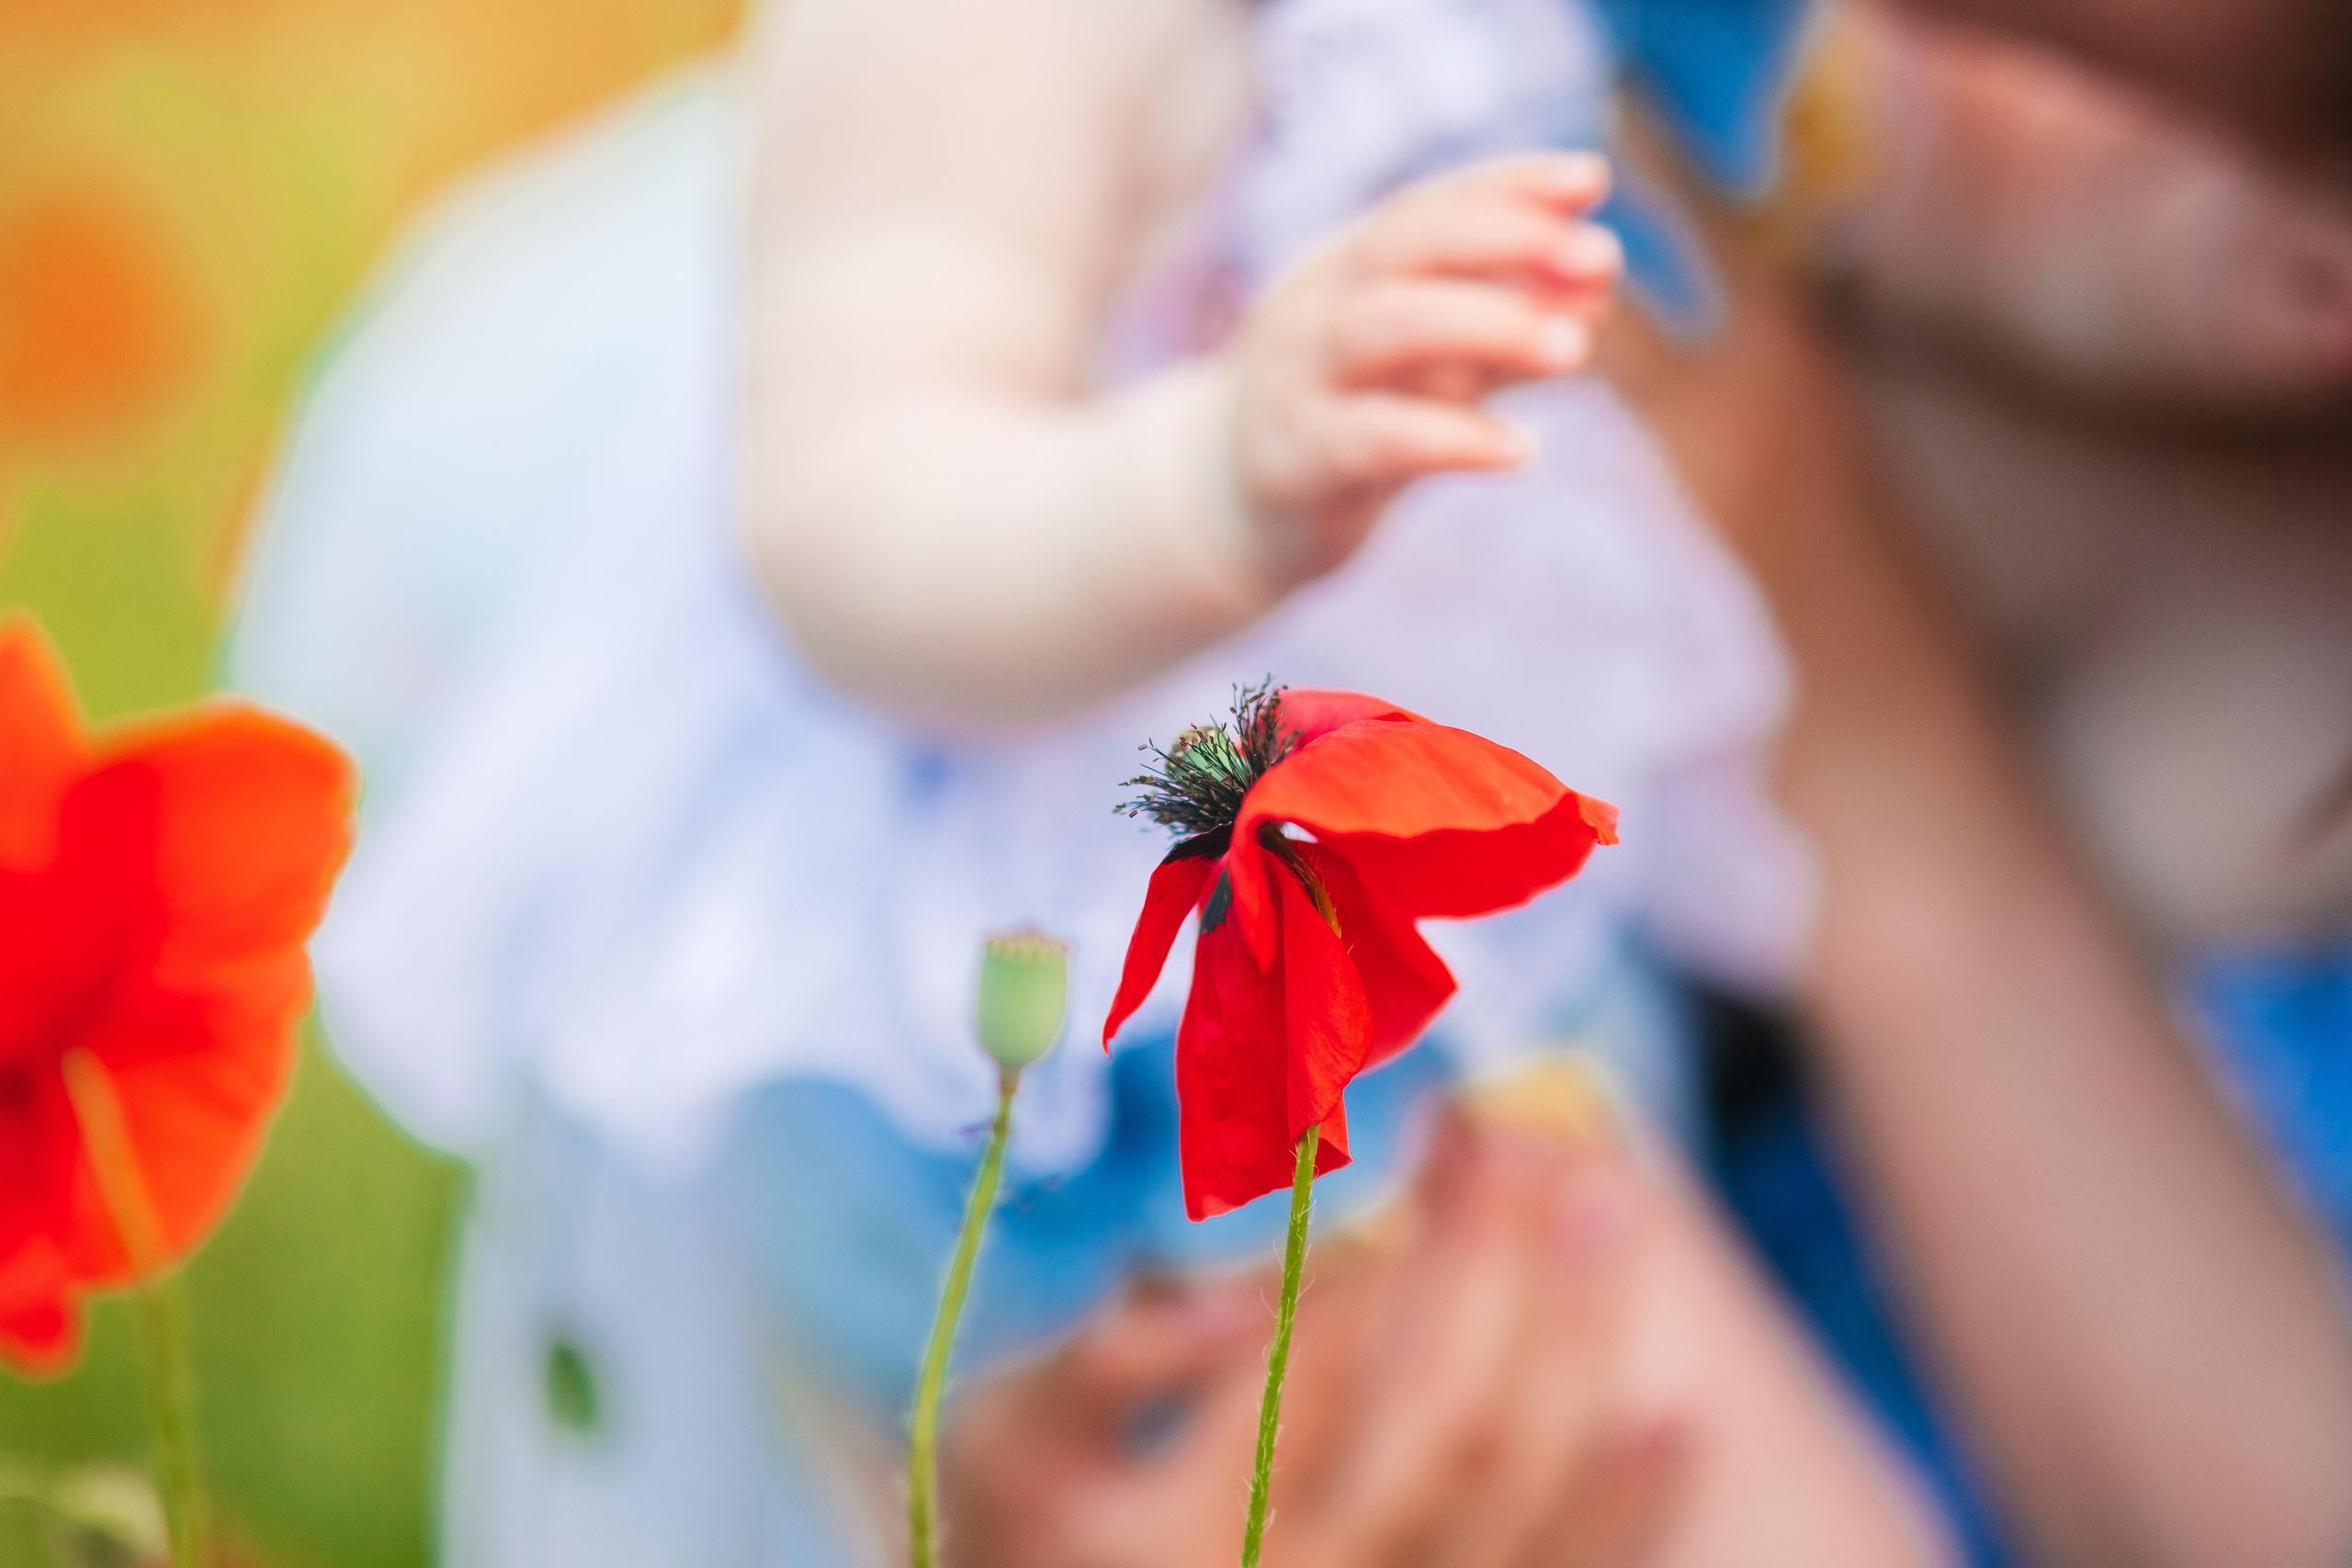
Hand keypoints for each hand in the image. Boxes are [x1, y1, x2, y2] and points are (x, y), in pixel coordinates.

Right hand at [940, 1110, 1687, 1567]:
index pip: (1298, 1374)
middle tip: (1522, 1137)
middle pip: (1428, 1424)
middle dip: (1489, 1261)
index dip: (1382, 1246)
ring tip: (1609, 1208)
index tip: (1439, 1131)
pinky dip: (1620, 1514)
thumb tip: (1246, 1292)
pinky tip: (1673, 1415)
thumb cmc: (1031, 1511)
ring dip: (1572, 1345)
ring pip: (1504, 1497)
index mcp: (1159, 1537)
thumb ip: (1101, 1359)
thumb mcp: (1007, 1430)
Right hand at [1227, 154, 1621, 587]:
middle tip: (1601, 255)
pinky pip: (1374, 439)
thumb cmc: (1345, 421)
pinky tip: (1521, 451)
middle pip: (1402, 247)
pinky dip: (1452, 440)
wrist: (1230, 512)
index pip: (1427, 207)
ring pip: (1383, 329)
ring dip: (1486, 326)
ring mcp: (1296, 381)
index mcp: (1346, 269)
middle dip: (1505, 241)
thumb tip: (1600, 286)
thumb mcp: (1427, 366)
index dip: (1508, 186)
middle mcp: (1315, 308)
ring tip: (1573, 346)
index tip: (1592, 179)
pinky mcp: (1296, 461)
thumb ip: (1501, 329)